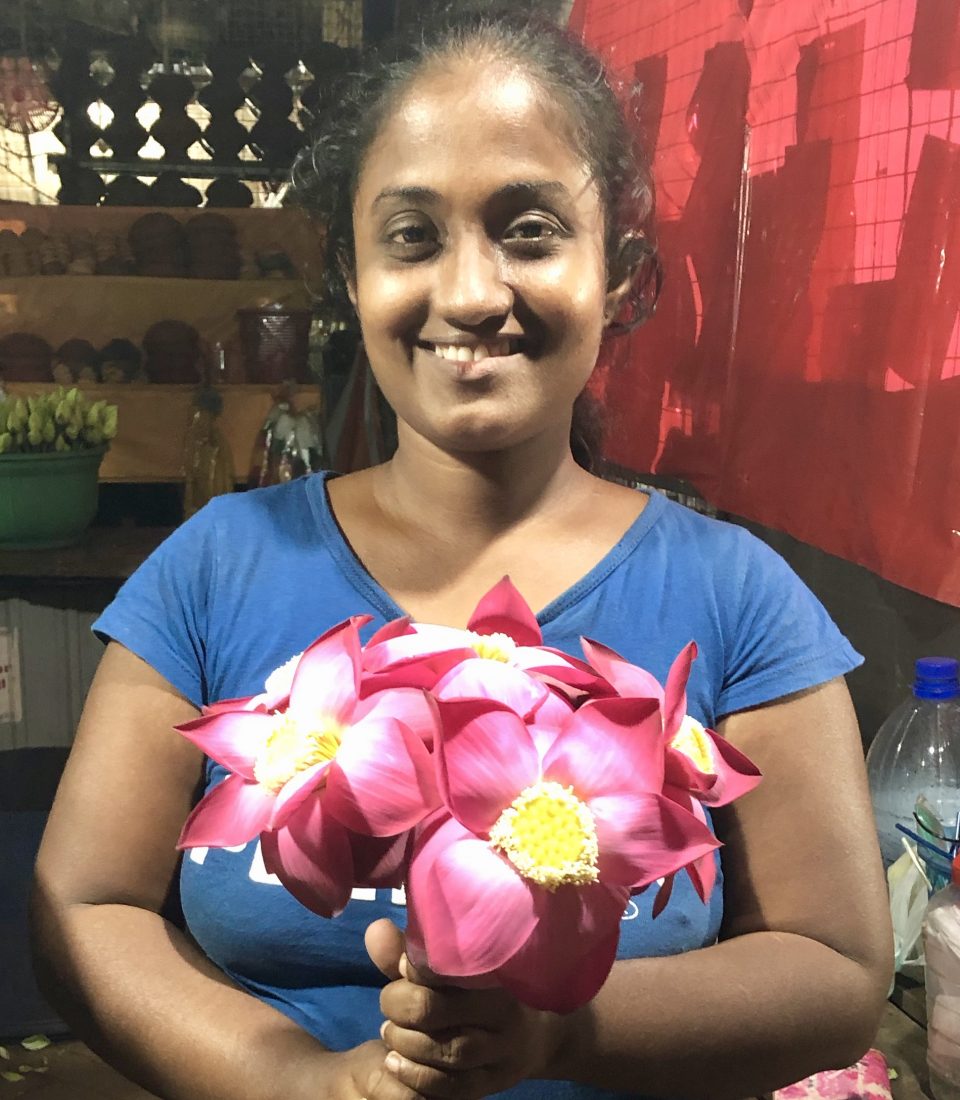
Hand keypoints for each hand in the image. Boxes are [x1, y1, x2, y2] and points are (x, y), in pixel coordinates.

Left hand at [365, 919, 564, 1098]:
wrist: (537, 1037)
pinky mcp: (493, 1082)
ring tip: (389, 1033)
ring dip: (407, 1043)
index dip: (416, 967)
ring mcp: (501, 1050)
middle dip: (403, 1006)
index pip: (450, 964)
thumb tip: (375, 930)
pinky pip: (453, 1087)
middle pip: (439, 1009)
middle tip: (389, 1004)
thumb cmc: (483, 991)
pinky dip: (418, 1077)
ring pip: (448, 1051)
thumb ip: (413, 951)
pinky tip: (396, 1064)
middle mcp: (501, 1009)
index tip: (402, 966)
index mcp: (493, 969)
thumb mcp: (455, 967)